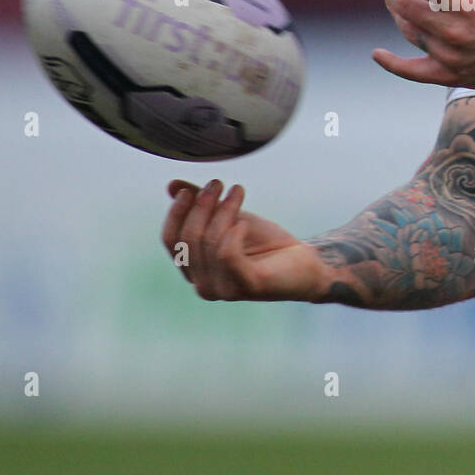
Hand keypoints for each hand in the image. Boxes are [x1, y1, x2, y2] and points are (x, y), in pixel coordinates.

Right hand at [161, 179, 327, 300]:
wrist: (303, 262)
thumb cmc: (264, 243)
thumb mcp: (229, 217)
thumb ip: (201, 204)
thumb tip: (172, 185)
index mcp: (194, 270)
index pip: (171, 240)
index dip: (176, 212)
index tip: (189, 189)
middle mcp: (203, 284)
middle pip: (188, 239)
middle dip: (202, 206)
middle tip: (218, 183)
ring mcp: (223, 290)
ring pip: (210, 242)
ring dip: (224, 210)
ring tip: (237, 191)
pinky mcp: (247, 286)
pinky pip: (228, 254)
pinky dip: (234, 233)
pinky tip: (245, 222)